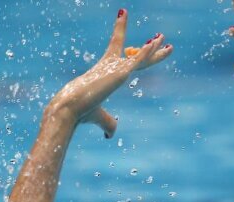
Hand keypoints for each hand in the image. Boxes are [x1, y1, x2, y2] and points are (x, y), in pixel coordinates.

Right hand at [46, 9, 171, 137]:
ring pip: (141, 56)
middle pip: (135, 54)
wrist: (69, 108)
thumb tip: (110, 135)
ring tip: (163, 38)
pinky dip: (146, 53)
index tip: (134, 33)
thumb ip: (108, 123)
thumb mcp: (99, 118)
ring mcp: (116, 69)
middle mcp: (110, 66)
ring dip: (153, 47)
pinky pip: (138, 61)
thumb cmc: (80, 112)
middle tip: (161, 37)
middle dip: (149, 47)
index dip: (128, 46)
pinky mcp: (119, 74)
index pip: (120, 55)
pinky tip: (154, 45)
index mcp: (104, 71)